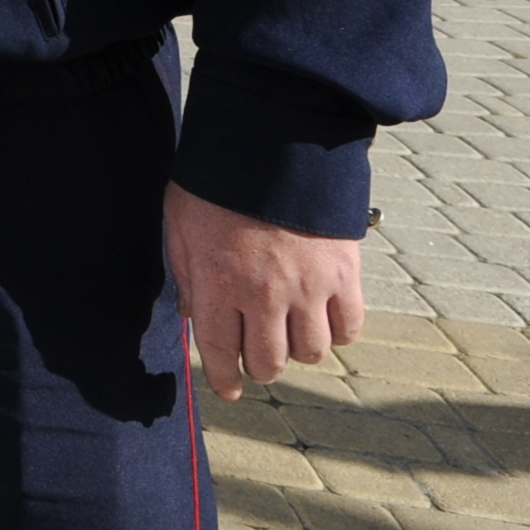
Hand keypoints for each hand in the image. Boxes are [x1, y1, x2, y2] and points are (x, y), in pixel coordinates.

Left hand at [163, 180, 365, 399]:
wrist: (275, 140)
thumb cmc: (219, 179)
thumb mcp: (180, 221)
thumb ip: (184, 270)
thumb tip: (190, 311)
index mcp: (217, 283)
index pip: (220, 352)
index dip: (225, 379)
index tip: (229, 389)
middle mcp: (263, 295)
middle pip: (268, 361)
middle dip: (260, 366)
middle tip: (258, 357)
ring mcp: (308, 287)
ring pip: (310, 351)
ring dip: (298, 349)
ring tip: (290, 332)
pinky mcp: (344, 273)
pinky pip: (349, 327)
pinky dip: (339, 332)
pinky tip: (325, 320)